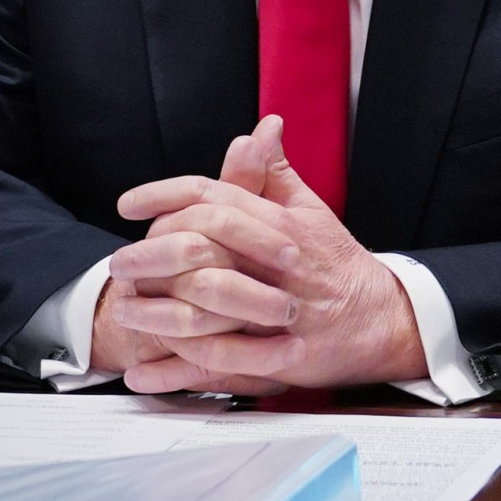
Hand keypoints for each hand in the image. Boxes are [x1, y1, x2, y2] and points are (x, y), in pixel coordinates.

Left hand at [105, 115, 429, 394]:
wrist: (381, 319)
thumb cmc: (336, 265)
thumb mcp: (311, 212)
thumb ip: (276, 175)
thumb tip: (262, 128)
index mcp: (282, 225)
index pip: (215, 198)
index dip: (165, 196)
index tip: (129, 204)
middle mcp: (279, 265)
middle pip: (202, 248)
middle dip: (151, 255)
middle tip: (118, 262)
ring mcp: (280, 313)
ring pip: (206, 309)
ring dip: (156, 314)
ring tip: (123, 311)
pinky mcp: (280, 357)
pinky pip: (220, 364)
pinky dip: (177, 371)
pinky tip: (143, 371)